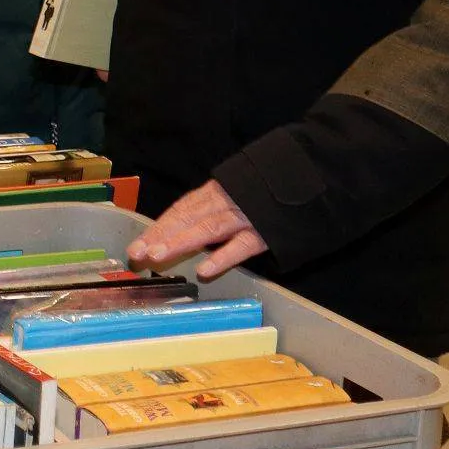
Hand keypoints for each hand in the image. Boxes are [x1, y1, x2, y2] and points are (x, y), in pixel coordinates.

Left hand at [125, 180, 268, 279]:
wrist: (311, 179)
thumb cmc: (269, 191)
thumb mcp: (238, 193)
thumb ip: (214, 210)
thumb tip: (184, 233)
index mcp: (217, 192)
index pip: (182, 210)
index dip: (159, 227)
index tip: (138, 246)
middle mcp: (227, 201)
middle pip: (188, 218)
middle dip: (161, 235)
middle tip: (137, 253)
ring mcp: (246, 215)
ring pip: (209, 228)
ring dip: (182, 241)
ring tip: (158, 255)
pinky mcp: (267, 232)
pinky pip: (243, 245)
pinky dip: (223, 256)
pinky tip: (205, 270)